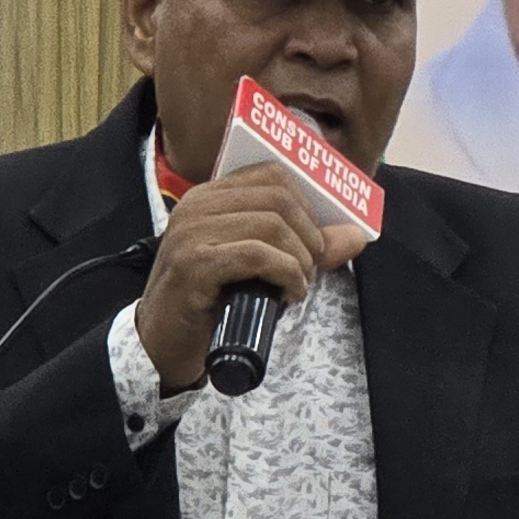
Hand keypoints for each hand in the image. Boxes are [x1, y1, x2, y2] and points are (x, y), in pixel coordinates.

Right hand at [136, 164, 370, 390]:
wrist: (162, 344)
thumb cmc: (212, 302)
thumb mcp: (260, 268)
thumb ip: (305, 246)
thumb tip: (356, 235)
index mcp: (210, 197)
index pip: (273, 174)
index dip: (308, 205)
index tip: (315, 239)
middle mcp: (196, 206)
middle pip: (279, 198)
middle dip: (309, 236)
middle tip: (309, 268)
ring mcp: (191, 233)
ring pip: (272, 225)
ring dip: (299, 260)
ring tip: (296, 284)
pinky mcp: (194, 264)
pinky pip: (258, 256)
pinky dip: (286, 275)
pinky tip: (288, 294)